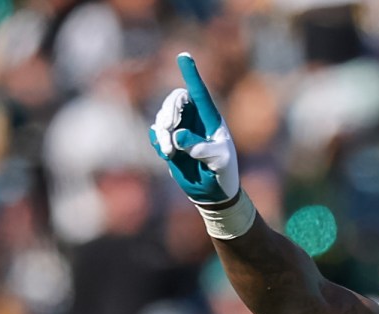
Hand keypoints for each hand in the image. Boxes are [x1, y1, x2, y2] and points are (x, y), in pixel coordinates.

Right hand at [150, 53, 239, 209]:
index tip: (183, 56)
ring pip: (162, 117)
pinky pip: (155, 134)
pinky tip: (167, 155)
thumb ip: (201, 148)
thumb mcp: (219, 162)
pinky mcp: (169, 143)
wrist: (214, 193)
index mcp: (210, 119)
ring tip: (170, 153)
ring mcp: (180, 130)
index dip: (191, 74)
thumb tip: (178, 136)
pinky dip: (156, 142)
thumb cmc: (223, 173)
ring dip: (161, 132)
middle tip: (168, 132)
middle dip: (168, 113)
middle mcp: (193, 120)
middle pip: (174, 101)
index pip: (199, 92)